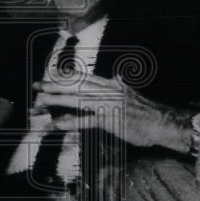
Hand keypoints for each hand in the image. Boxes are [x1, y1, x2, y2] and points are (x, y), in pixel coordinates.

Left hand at [33, 74, 195, 152]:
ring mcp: (107, 104)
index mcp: (110, 84)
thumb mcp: (131, 93)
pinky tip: (57, 124)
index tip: (48, 75)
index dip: (64, 76)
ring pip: (77, 100)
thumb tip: (118, 77)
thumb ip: (120, 85)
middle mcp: (107, 91)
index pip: (82, 77)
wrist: (162, 122)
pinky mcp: (110, 119)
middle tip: (37, 86)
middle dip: (55, 85)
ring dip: (58, 100)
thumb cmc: (146, 112)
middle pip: (76, 85)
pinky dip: (70, 122)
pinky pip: (86, 121)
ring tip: (41, 101)